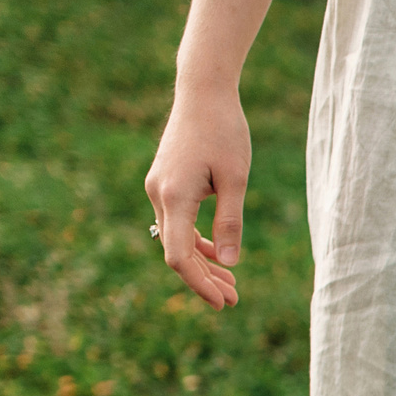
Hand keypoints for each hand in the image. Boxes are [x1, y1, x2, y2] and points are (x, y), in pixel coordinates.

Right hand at [144, 86, 249, 309]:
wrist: (202, 94)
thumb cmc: (224, 131)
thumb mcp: (236, 179)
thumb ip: (231, 222)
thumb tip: (231, 263)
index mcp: (174, 196)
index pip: (179, 256)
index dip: (199, 283)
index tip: (222, 302)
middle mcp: (159, 195)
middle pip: (177, 252)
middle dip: (205, 279)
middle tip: (234, 301)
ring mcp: (159, 189)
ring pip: (177, 239)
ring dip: (203, 263)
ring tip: (231, 286)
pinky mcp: (165, 184)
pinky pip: (178, 223)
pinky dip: (197, 242)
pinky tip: (219, 255)